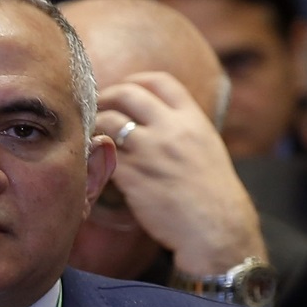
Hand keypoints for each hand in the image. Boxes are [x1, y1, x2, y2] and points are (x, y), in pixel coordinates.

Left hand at [96, 71, 267, 275]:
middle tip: (97, 106)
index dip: (136, 80)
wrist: (215, 226)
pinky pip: (104, 153)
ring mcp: (149, 152)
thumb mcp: (206, 146)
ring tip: (92, 132)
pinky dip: (95, 151)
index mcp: (192, 119)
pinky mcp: (132, 176)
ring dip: (95, 124)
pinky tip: (93, 156)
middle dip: (106, 96)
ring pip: (109, 122)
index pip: (159, 82)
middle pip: (127, 94)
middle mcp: (170, 129)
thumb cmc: (211, 192)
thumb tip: (159, 115)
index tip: (124, 88)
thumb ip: (183, 126)